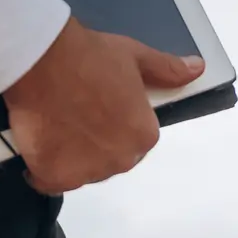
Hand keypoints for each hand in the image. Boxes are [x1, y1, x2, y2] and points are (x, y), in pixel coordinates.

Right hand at [2, 17, 203, 193]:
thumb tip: (196, 69)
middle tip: (76, 110)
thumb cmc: (89, 57)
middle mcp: (119, 161)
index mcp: (143, 136)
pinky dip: (44, 167)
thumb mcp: (135, 56)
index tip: (100, 106)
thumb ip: (167, 70)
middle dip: (95, 141)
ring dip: (71, 155)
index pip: (135, 139)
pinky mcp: (52, 177)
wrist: (41, 60)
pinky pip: (49, 180)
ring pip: (81, 170)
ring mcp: (85, 172)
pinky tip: (41, 141)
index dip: (116, 121)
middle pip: (109, 158)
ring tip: (57, 122)